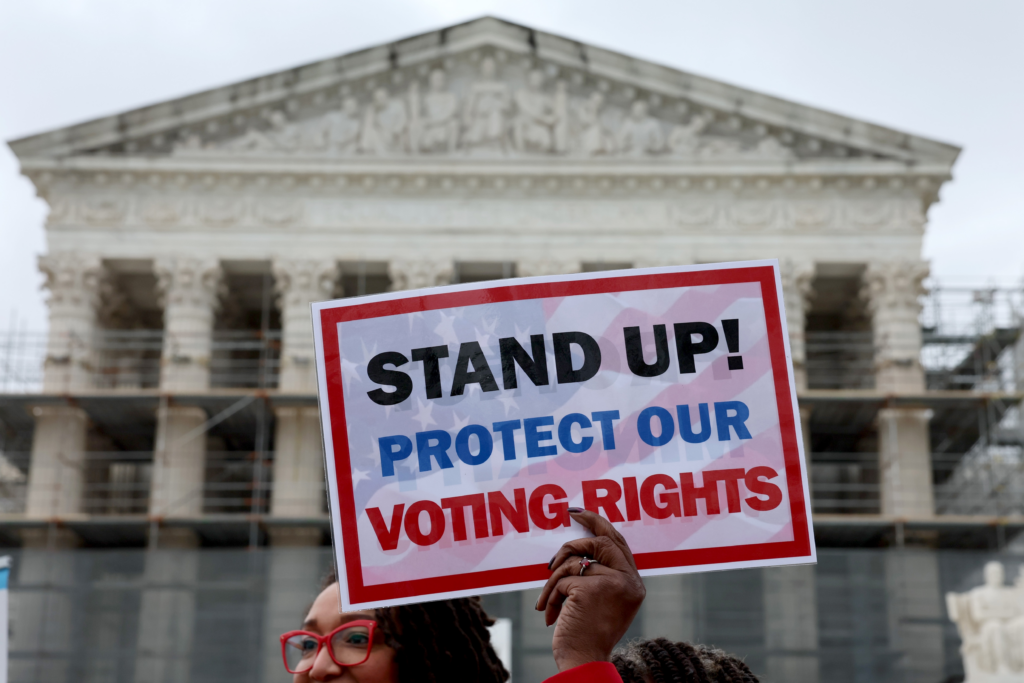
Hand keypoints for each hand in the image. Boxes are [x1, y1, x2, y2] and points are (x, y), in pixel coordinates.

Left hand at [535, 508, 645, 671]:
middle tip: (563, 525)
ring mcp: (612, 583)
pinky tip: (551, 615)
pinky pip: (562, 578)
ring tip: (549, 602)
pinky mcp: (591, 589)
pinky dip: (551, 595)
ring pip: (574, 561)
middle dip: (578, 535)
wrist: (583, 661)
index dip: (599, 524)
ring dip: (554, 580)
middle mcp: (628, 581)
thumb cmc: (587, 634)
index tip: (580, 514)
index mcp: (634, 584)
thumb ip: (601, 575)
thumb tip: (578, 549)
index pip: (619, 543)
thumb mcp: (603, 602)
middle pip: (601, 541)